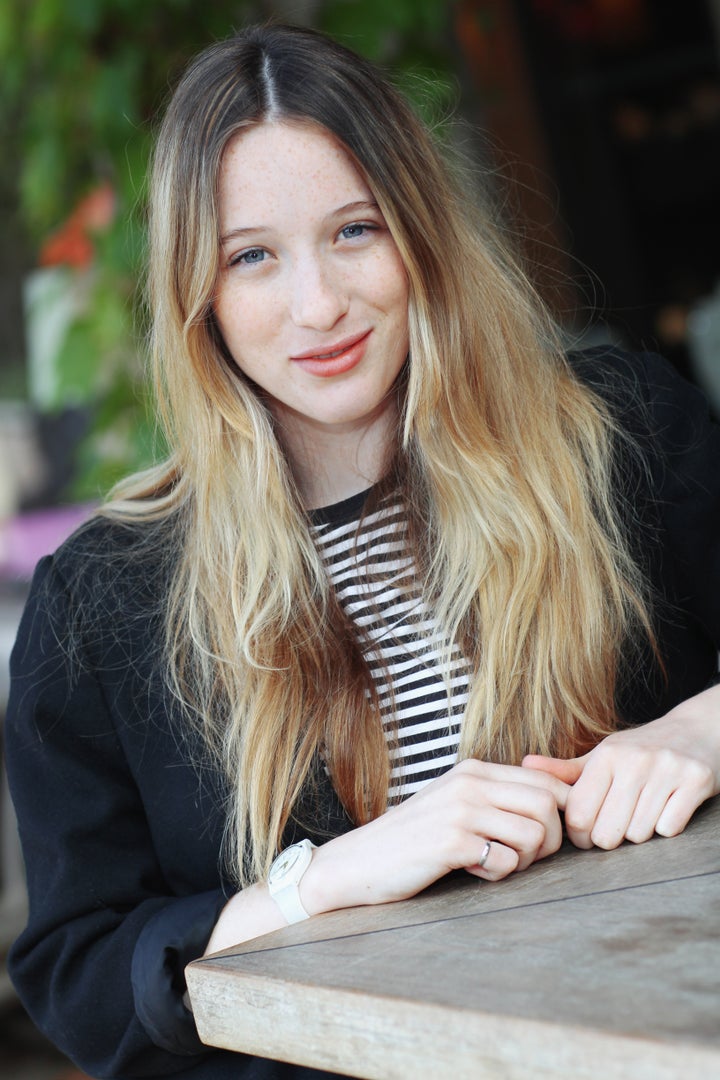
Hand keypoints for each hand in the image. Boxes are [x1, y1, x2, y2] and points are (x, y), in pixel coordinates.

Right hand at [301, 758, 569, 913]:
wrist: (358, 863)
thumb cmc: (413, 841)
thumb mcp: (455, 805)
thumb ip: (494, 799)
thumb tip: (553, 808)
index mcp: (474, 770)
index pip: (545, 779)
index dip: (561, 811)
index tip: (547, 836)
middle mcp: (470, 783)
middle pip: (548, 804)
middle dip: (550, 840)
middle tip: (524, 857)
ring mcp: (461, 811)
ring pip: (534, 833)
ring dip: (524, 860)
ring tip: (493, 864)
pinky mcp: (452, 842)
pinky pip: (506, 860)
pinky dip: (498, 874)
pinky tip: (472, 872)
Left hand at [522, 684, 719, 849]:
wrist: (698, 730)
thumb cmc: (641, 749)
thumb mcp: (603, 755)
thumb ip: (565, 770)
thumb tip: (524, 766)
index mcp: (607, 756)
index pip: (579, 815)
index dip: (580, 835)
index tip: (587, 833)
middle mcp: (635, 760)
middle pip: (607, 833)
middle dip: (609, 838)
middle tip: (615, 826)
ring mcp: (668, 770)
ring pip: (639, 835)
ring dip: (639, 832)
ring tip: (642, 812)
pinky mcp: (696, 781)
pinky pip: (670, 829)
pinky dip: (667, 828)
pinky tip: (666, 809)